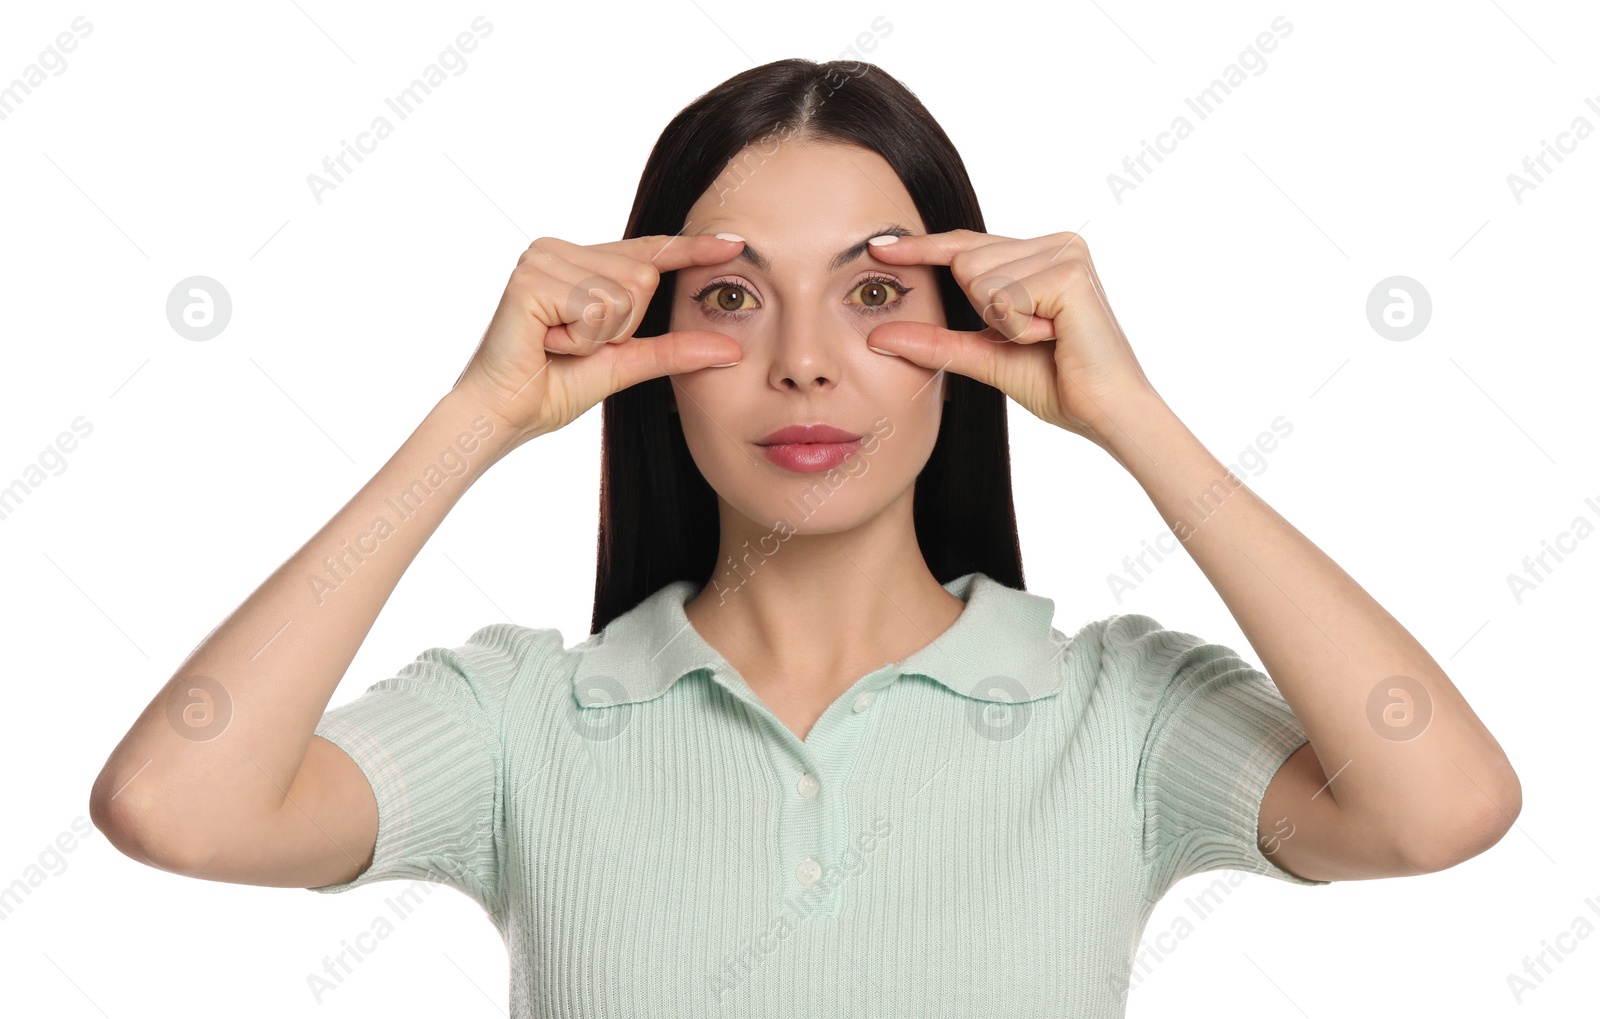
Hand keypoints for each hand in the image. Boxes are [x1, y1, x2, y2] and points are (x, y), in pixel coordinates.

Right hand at [451, 233, 744, 442]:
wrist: (504, 414)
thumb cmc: (553, 388)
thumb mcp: (625, 362)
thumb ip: (674, 350)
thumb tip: (732, 349)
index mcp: (579, 262)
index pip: (648, 250)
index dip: (691, 250)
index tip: (735, 244)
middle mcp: (559, 249)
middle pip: (643, 277)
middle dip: (620, 327)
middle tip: (573, 345)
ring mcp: (542, 257)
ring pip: (624, 292)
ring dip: (598, 336)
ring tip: (557, 344)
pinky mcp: (531, 277)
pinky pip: (595, 308)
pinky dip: (579, 339)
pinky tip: (545, 342)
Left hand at [861, 228, 1157, 445]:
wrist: (1106, 414)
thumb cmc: (1059, 384)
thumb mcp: (986, 356)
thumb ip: (935, 343)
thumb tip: (876, 337)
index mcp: (1040, 254)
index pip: (966, 245)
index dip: (922, 248)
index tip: (878, 248)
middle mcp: (1056, 242)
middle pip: (965, 261)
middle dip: (986, 313)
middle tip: (1034, 338)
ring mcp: (1066, 251)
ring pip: (978, 278)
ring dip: (1004, 324)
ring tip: (1047, 338)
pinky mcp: (1070, 273)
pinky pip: (1002, 297)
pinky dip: (1018, 328)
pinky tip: (1055, 337)